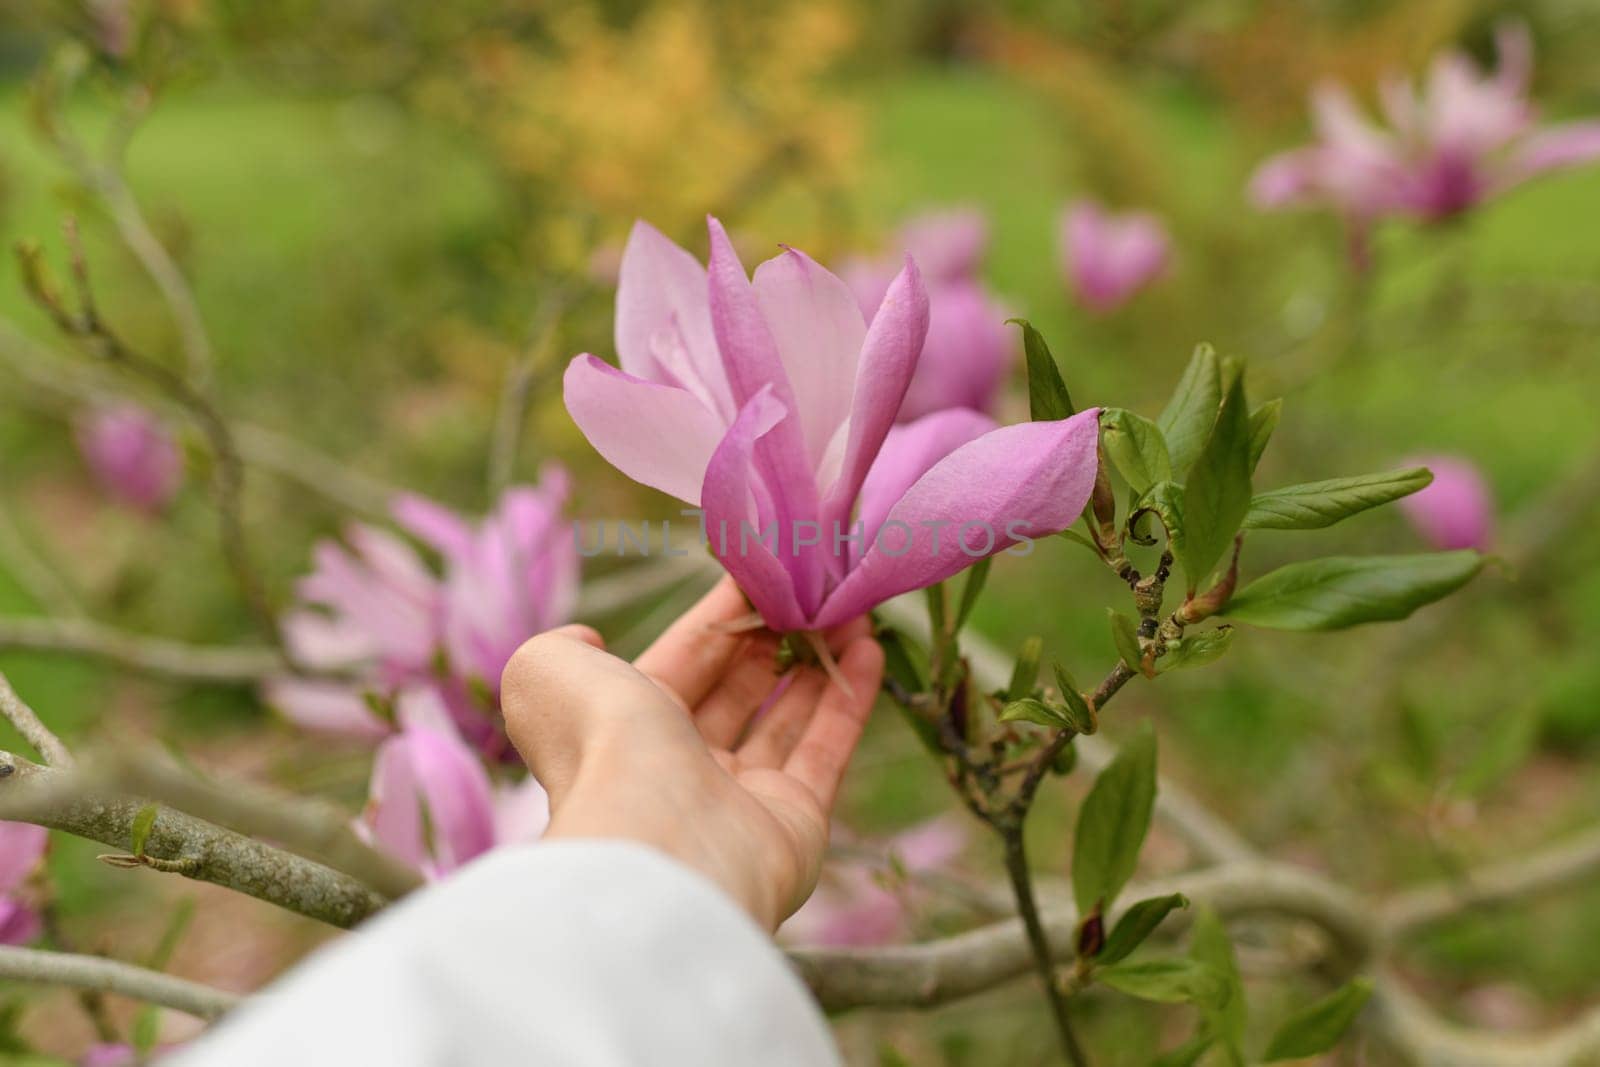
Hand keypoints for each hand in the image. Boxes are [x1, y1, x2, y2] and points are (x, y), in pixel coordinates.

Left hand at [500, 577, 883, 930]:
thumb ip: (559, 646)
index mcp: (623, 730)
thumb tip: (590, 639)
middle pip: (738, 686)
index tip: (765, 568)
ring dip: (820, 658)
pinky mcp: (795, 823)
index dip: (722, 613)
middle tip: (816, 585)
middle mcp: (678, 767)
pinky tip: (870, 648)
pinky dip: (849, 698)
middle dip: (776, 634)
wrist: (660, 850)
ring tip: (851, 607)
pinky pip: (826, 750)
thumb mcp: (547, 673)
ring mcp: (739, 799)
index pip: (684, 657)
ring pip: (787, 716)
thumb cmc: (603, 750)